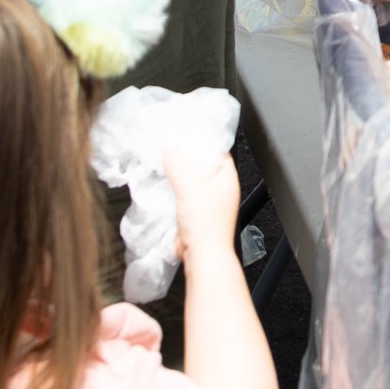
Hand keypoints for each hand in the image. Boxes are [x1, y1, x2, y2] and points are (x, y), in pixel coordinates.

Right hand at [163, 142, 241, 266]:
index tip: (184, 132)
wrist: (202, 256)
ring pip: (190, 179)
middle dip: (185, 156)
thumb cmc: (205, 224)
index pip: (216, 148)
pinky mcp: (195, 212)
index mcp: (227, 176)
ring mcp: (208, 200)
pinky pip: (183, 193)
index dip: (200, 139)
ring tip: (162, 161)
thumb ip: (178, 164)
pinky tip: (162, 183)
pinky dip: (173, 187)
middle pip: (201, 163)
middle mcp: (220, 187)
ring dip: (177, 172)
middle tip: (169, 145)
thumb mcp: (189, 186)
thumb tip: (169, 147)